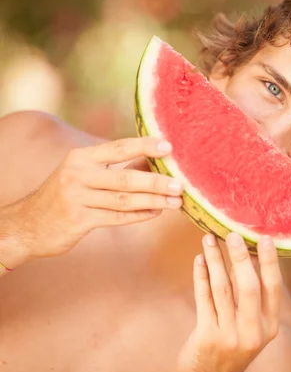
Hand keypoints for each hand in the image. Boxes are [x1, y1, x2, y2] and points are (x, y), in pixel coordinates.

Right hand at [9, 136, 182, 260]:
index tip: (169, 147)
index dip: (145, 146)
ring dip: (154, 201)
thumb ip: (117, 167)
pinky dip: (139, 216)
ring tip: (175, 201)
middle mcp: (78, 175)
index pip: (118, 148)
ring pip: (125, 200)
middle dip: (157, 182)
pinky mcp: (79, 220)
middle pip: (126, 178)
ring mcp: (77, 198)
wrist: (28, 224)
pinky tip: (156, 213)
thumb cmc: (66, 194)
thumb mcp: (84, 173)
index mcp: (81, 157)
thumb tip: (156, 160)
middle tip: (180, 184)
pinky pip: (117, 217)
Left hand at [178, 233, 281, 371]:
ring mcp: (230, 336)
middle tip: (232, 233)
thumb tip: (250, 256)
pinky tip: (199, 260)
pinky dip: (201, 276)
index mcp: (270, 326)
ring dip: (215, 260)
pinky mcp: (207, 337)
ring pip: (222, 289)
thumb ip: (254, 300)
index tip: (265, 239)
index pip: (273, 288)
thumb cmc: (233, 343)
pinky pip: (203, 299)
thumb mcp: (252, 327)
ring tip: (209, 239)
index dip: (270, 262)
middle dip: (239, 257)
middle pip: (248, 286)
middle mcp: (253, 332)